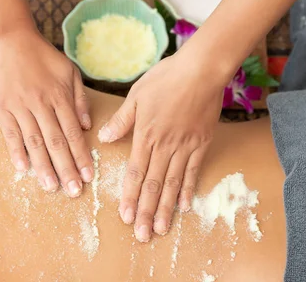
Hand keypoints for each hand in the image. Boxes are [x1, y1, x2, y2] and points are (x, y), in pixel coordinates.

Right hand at [0, 28, 92, 196]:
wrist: (11, 40)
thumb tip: (87, 125)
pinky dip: (17, 152)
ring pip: (35, 142)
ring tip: (52, 187)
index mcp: (60, 96)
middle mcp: (42, 104)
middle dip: (66, 168)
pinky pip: (10, 134)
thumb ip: (79, 98)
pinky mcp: (2, 108)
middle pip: (56, 142)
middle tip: (73, 192)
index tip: (89, 176)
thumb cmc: (44, 56)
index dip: (81, 156)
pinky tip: (24, 170)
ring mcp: (20, 107)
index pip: (73, 133)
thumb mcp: (70, 71)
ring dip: (44, 167)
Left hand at [99, 52, 224, 241]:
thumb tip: (104, 138)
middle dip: (146, 211)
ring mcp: (185, 146)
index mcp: (146, 134)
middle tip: (142, 235)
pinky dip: (188, 189)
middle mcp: (165, 145)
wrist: (201, 70)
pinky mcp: (202, 143)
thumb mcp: (136, 95)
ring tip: (161, 229)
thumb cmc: (167, 78)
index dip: (130, 196)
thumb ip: (122, 120)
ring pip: (173, 182)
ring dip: (166, 207)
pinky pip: (193, 170)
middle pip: (154, 184)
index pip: (135, 172)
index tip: (126, 217)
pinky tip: (184, 205)